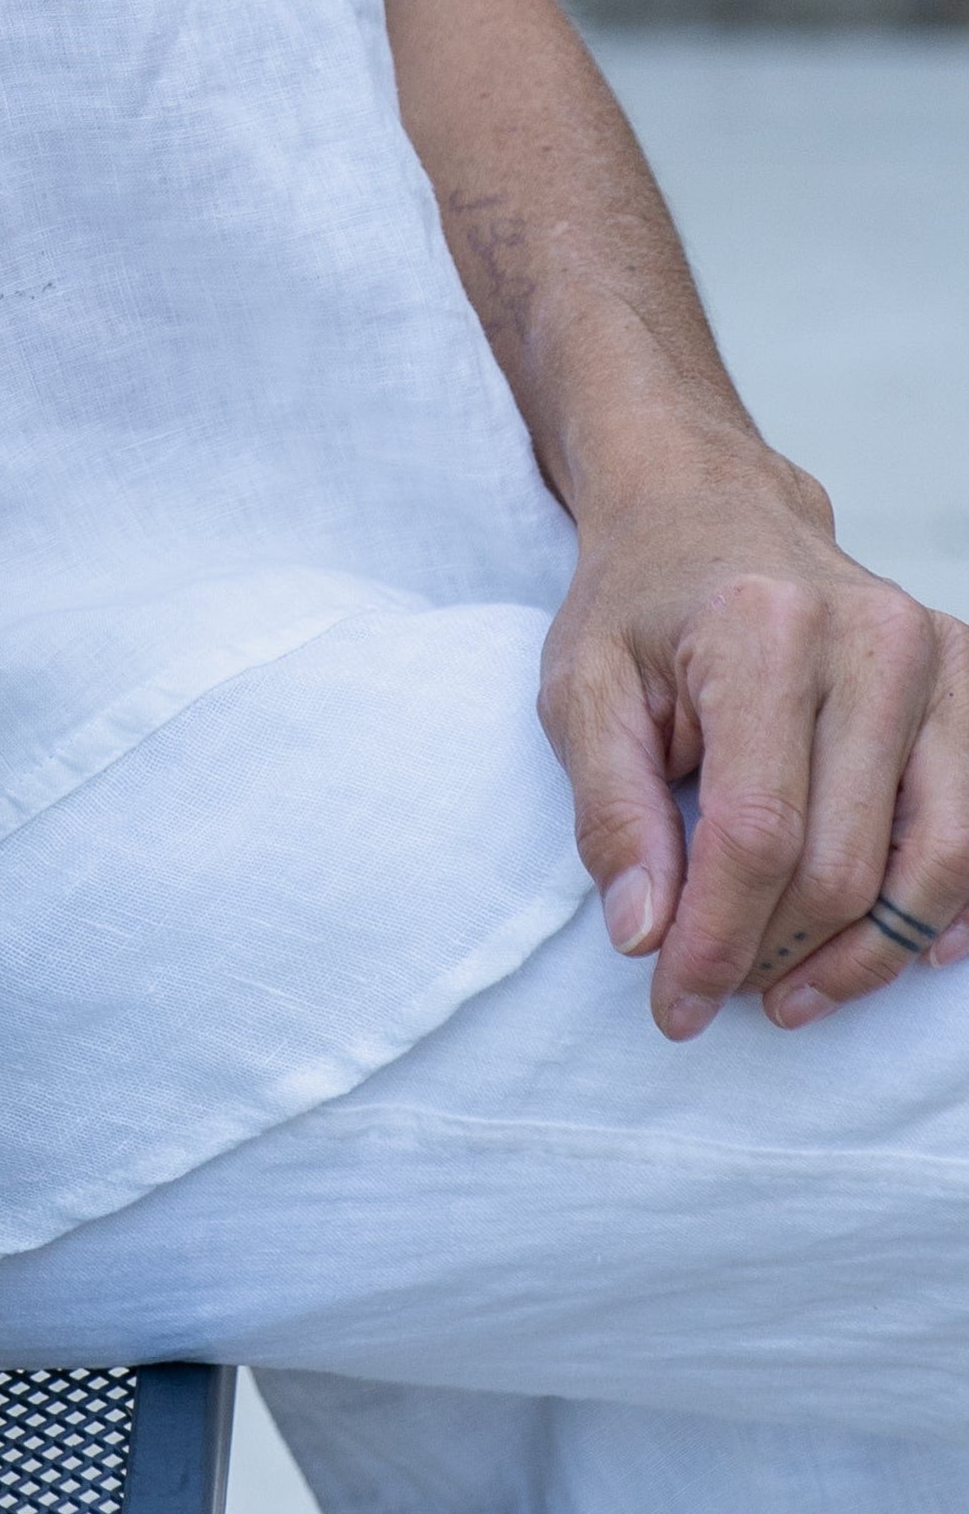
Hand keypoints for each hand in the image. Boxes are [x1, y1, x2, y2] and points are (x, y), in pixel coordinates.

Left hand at [542, 443, 968, 1038]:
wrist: (710, 509)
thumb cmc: (639, 605)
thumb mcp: (581, 689)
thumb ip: (609, 809)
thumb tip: (645, 935)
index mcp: (760, 629)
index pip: (757, 833)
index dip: (718, 939)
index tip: (674, 1004)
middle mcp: (870, 638)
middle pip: (845, 862)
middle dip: (778, 955)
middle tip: (720, 991)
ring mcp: (939, 658)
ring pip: (939, 862)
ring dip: (864, 956)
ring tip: (793, 991)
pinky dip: (945, 909)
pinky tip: (889, 950)